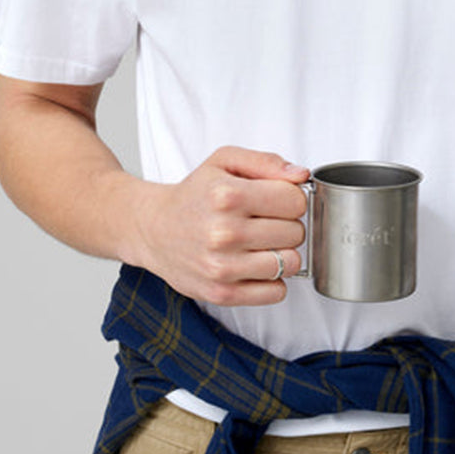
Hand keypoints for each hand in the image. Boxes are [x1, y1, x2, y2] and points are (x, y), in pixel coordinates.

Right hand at [132, 146, 309, 305]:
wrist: (154, 229)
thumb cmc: (194, 194)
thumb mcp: (224, 161)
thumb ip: (266, 162)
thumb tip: (300, 175)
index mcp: (228, 195)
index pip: (295, 201)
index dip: (291, 198)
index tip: (277, 200)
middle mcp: (224, 232)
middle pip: (296, 232)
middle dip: (287, 225)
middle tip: (265, 221)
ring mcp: (222, 266)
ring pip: (290, 263)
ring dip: (282, 253)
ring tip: (261, 243)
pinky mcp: (222, 293)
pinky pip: (276, 292)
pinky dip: (272, 280)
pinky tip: (255, 264)